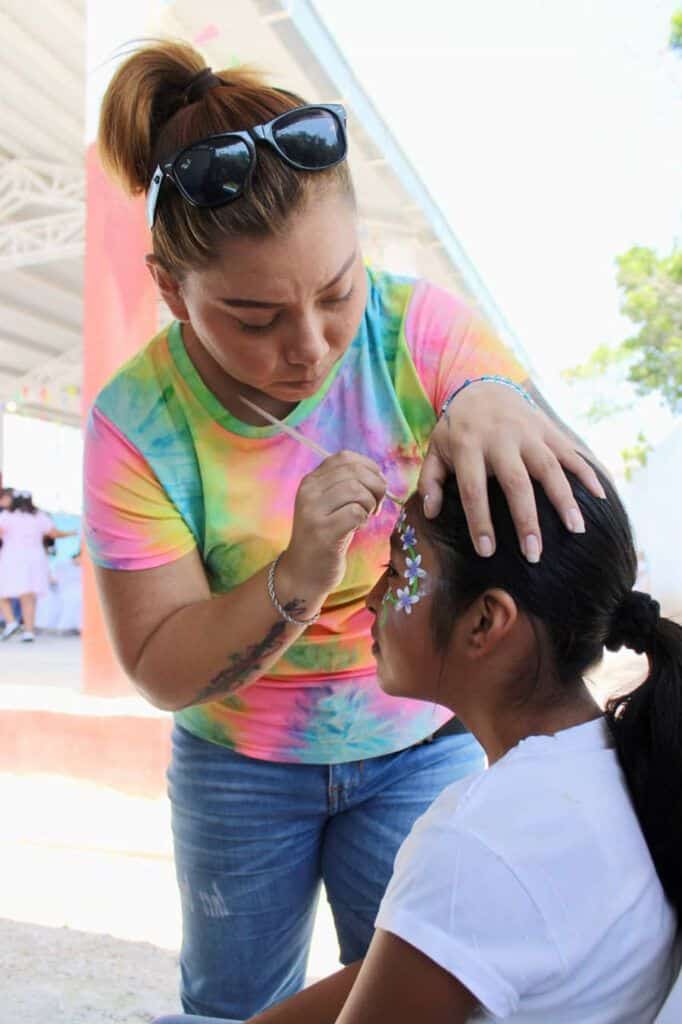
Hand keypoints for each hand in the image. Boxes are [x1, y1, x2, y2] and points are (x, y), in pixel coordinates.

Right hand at [281, 451, 386, 598]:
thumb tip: (378, 474)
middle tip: (375, 506)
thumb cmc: (326, 537)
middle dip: (376, 486)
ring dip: (370, 504)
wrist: (303, 572)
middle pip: (355, 472)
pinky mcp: (322, 532)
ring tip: (366, 516)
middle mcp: (308, 491)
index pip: (345, 457)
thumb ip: (346, 484)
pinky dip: (364, 518)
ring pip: (357, 490)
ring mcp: (312, 511)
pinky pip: (355, 512)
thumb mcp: (330, 504)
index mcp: (310, 480)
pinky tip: (358, 527)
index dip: (368, 468)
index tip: (374, 487)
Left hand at [417, 381, 605, 561]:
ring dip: (565, 499)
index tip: (487, 552)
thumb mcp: (435, 449)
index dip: (480, 521)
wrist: (484, 385)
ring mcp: (528, 432)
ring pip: (550, 467)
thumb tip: (431, 513)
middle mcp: (501, 439)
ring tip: (577, 530)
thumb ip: (430, 481)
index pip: (473, 489)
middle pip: (517, 482)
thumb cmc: (458, 429)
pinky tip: (600, 496)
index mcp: (468, 446)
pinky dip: (587, 472)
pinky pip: (570, 451)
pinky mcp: (548, 429)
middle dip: (527, 520)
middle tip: (534, 554)